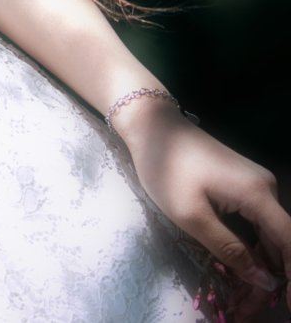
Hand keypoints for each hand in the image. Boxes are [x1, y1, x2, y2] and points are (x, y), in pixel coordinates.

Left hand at [121, 102, 289, 321]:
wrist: (152, 126)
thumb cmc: (166, 168)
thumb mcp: (191, 216)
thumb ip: (229, 249)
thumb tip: (262, 278)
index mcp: (258, 195)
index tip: (288, 304)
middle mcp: (266, 189)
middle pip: (282, 242)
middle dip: (274, 276)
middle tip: (252, 306)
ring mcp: (256, 185)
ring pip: (269, 234)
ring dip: (262, 264)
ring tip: (245, 295)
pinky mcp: (243, 185)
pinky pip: (257, 223)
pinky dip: (252, 247)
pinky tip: (241, 266)